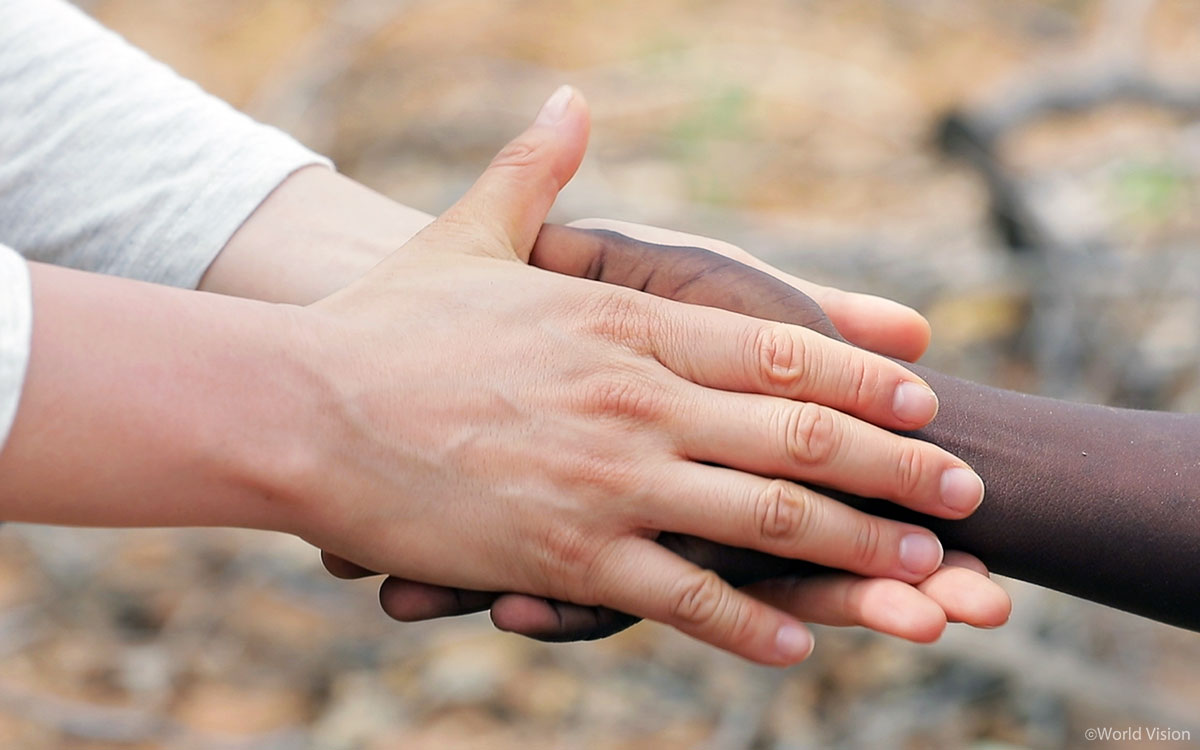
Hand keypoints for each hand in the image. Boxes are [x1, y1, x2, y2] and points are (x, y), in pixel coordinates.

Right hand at [292, 87, 981, 664]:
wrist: (300, 408)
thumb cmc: (389, 323)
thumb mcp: (474, 231)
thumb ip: (539, 168)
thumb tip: (568, 94)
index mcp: (623, 324)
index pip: (778, 345)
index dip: (864, 375)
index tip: (923, 395)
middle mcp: (634, 401)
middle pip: (799, 433)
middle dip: (896, 467)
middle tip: (966, 495)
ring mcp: (607, 481)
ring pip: (763, 518)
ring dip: (856, 547)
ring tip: (925, 577)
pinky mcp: (565, 555)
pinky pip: (680, 597)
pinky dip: (749, 623)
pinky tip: (802, 643)